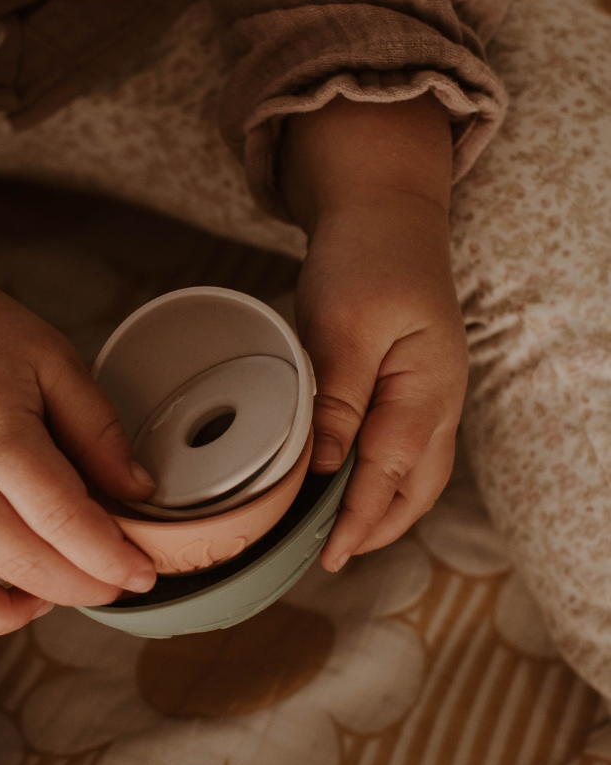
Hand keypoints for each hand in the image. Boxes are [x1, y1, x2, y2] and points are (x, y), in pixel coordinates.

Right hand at [0, 210, 157, 632]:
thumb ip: (98, 429)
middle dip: (81, 586)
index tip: (141, 573)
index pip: (62, 518)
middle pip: (20, 561)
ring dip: (4, 612)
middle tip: (115, 582)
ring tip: (46, 595)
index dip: (110, 556)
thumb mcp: (54, 361)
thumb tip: (138, 491)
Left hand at [280, 94, 467, 570]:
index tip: (329, 556)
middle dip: (376, 526)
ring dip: (379, 505)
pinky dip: (377, 473)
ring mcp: (428, 391)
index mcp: (427, 389)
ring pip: (413, 470)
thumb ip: (339, 399)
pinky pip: (401, 444)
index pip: (393, 475)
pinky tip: (344, 477)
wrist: (383, 207)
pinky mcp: (409, 381)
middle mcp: (437, 399)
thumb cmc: (366, 256)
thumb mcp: (346, 325)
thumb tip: (327, 467)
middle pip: (416, 486)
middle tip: (328, 555)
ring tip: (334, 529)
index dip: (360, 521)